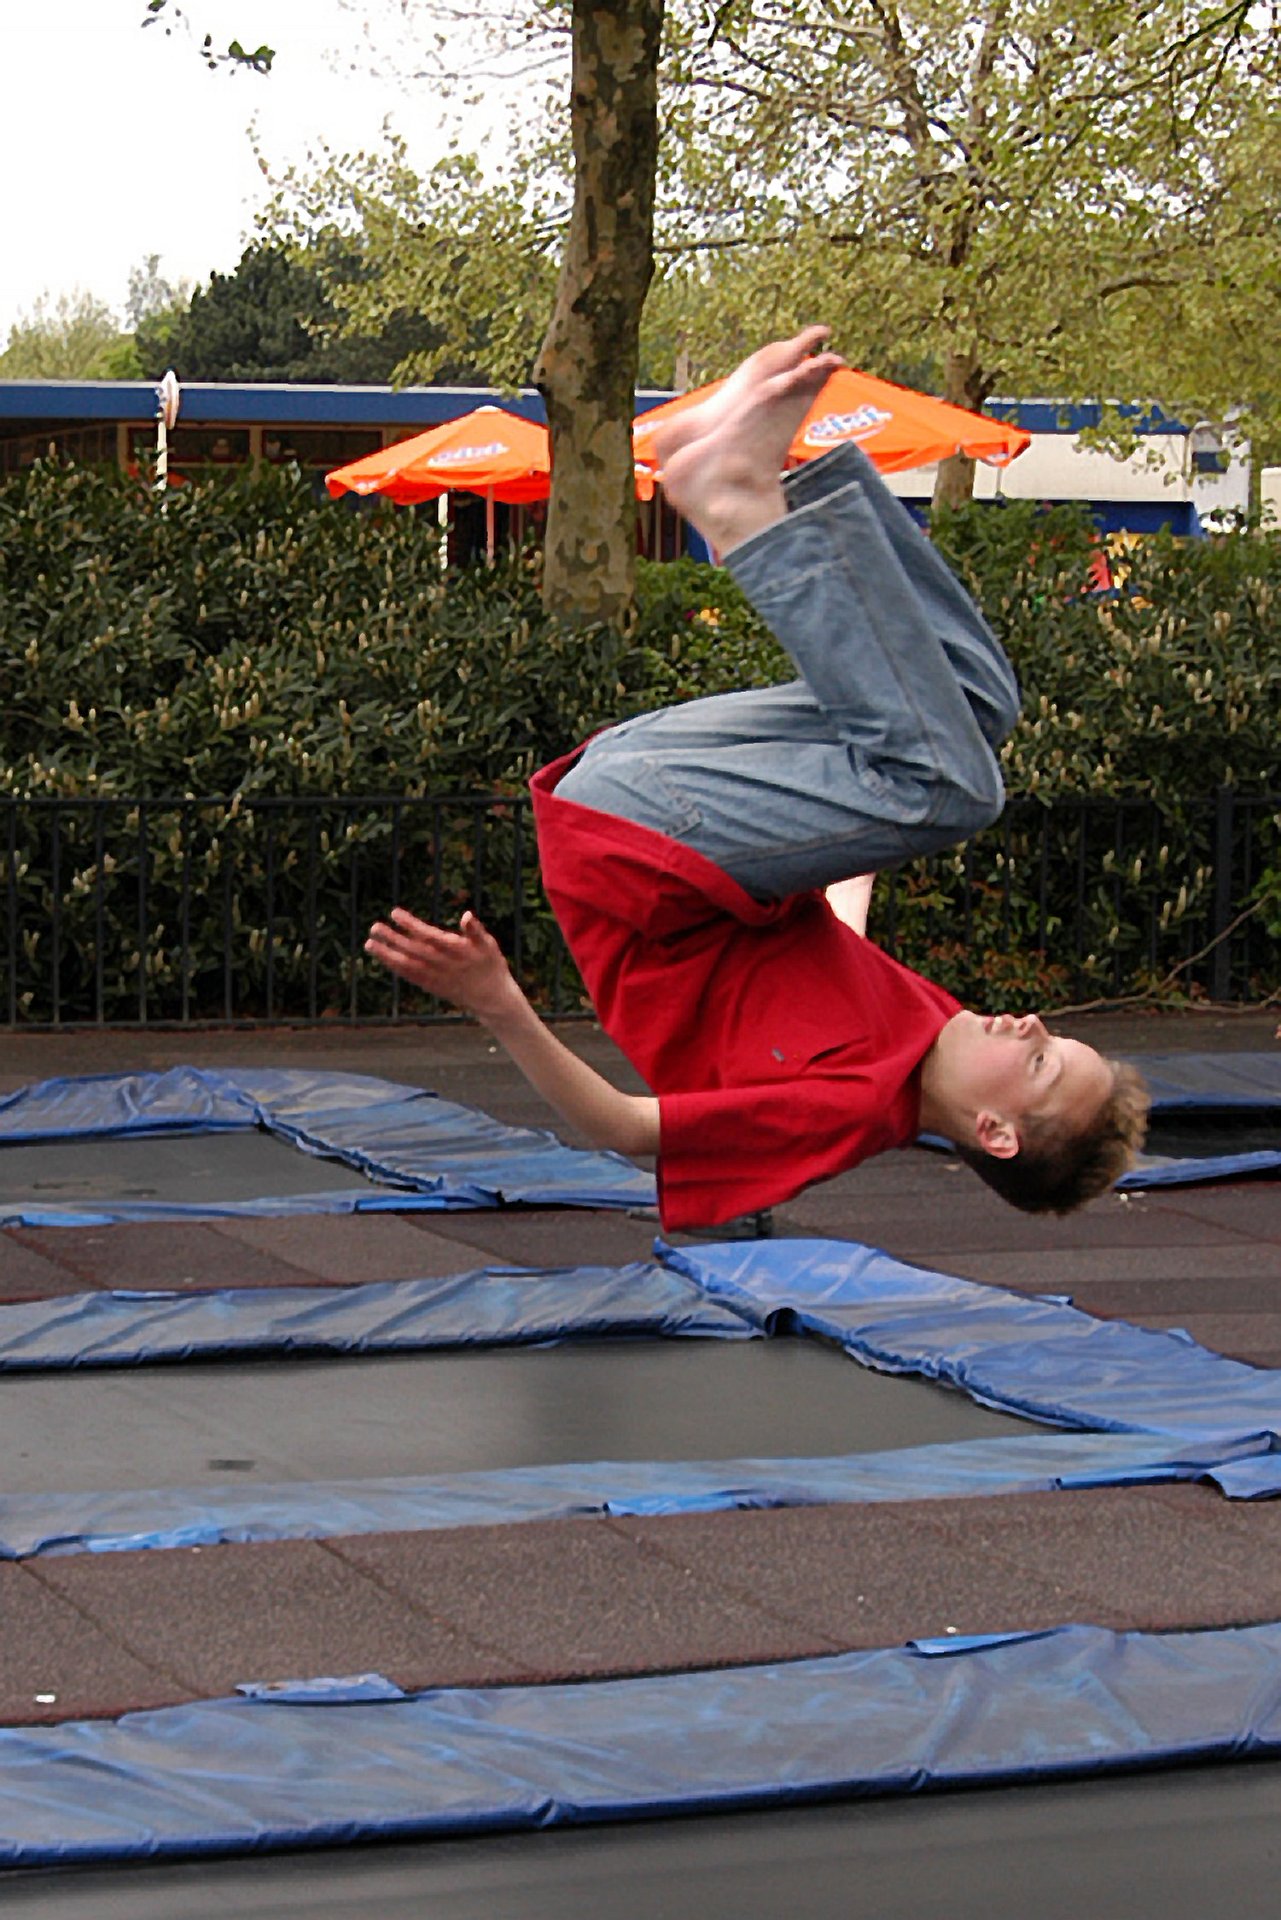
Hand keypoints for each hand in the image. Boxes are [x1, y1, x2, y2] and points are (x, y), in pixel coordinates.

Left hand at [364, 907, 516, 1023]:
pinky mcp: (431, 987)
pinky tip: (383, 958)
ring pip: (407, 965)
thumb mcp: (489, 945)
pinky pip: (410, 977)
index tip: (394, 913)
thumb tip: (467, 914)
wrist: (491, 998)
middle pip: (412, 950)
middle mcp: (443, 965)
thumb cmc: (490, 965)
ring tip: (369, 943)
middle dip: (392, 939)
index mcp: (457, 951)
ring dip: (387, 955)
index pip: (428, 936)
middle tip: (374, 927)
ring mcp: (435, 978)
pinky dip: (395, 968)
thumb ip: (476, 930)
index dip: (410, 925)